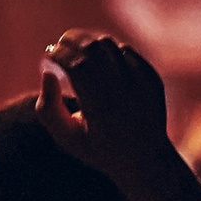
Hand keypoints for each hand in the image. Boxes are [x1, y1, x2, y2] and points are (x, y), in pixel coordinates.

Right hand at [38, 29, 173, 200]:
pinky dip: (109, 51)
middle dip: (71, 40)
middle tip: (59, 44)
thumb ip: (48, 108)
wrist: (145, 160)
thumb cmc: (98, 148)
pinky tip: (99, 63)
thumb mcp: (66, 137)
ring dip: (89, 43)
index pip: (76, 65)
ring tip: (77, 53)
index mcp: (101, 108)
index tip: (48, 54)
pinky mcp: (153, 79)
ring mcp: (142, 84)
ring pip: (109, 45)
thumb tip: (47, 73)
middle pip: (92, 48)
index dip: (58, 53)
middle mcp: (124, 93)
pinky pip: (127, 51)